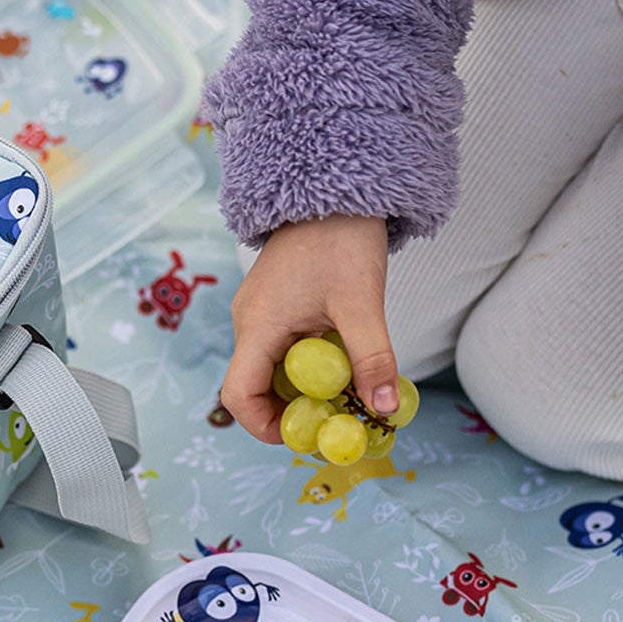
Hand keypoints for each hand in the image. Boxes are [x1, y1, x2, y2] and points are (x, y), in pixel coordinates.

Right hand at [222, 215, 398, 442]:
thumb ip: (372, 360)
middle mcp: (251, 322)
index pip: (238, 395)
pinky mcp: (280, 304)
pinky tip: (348, 363)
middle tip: (341, 421)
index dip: (265, 426)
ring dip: (310, 388)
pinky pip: (288, 349)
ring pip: (277, 369)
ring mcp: (264, 313)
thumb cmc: (341, 238)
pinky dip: (314, 365)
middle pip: (259, 387)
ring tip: (351, 393)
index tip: (306, 435)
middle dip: (297, 411)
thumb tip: (384, 409)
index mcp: (257, 325)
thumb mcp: (362, 304)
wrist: (336, 186)